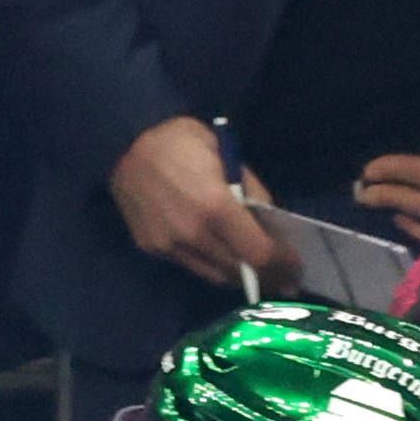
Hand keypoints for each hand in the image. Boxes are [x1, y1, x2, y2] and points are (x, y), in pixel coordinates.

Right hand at [111, 119, 284, 287]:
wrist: (123, 143)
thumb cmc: (181, 141)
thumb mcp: (227, 154)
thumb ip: (251, 191)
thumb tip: (271, 223)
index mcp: (216, 207)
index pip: (259, 253)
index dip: (282, 265)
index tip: (296, 270)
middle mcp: (194, 234)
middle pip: (239, 271)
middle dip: (267, 278)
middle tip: (284, 280)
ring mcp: (170, 246)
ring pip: (215, 276)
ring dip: (240, 277)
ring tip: (258, 275)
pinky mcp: (153, 249)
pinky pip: (192, 267)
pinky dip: (214, 266)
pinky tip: (224, 259)